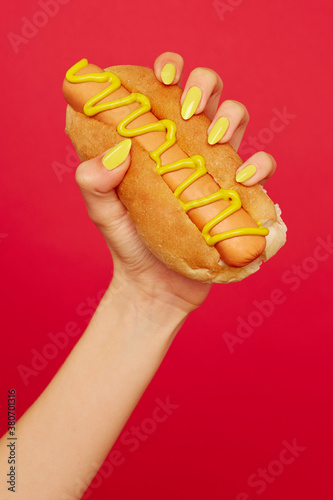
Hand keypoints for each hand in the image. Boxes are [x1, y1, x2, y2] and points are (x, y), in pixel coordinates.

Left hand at [75, 52, 275, 314]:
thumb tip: (117, 151)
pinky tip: (243, 177)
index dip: (172, 69)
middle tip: (189, 109)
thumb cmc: (128, 244)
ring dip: (231, 117)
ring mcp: (216, 169)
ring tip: (214, 139)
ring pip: (237, 120)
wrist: (154, 287)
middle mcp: (189, 148)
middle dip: (205, 85)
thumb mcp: (103, 213)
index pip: (168, 90)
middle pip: (210, 94)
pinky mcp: (238, 196)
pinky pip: (261, 170)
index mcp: (159, 141)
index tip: (165, 73)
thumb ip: (94, 183)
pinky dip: (260, 166)